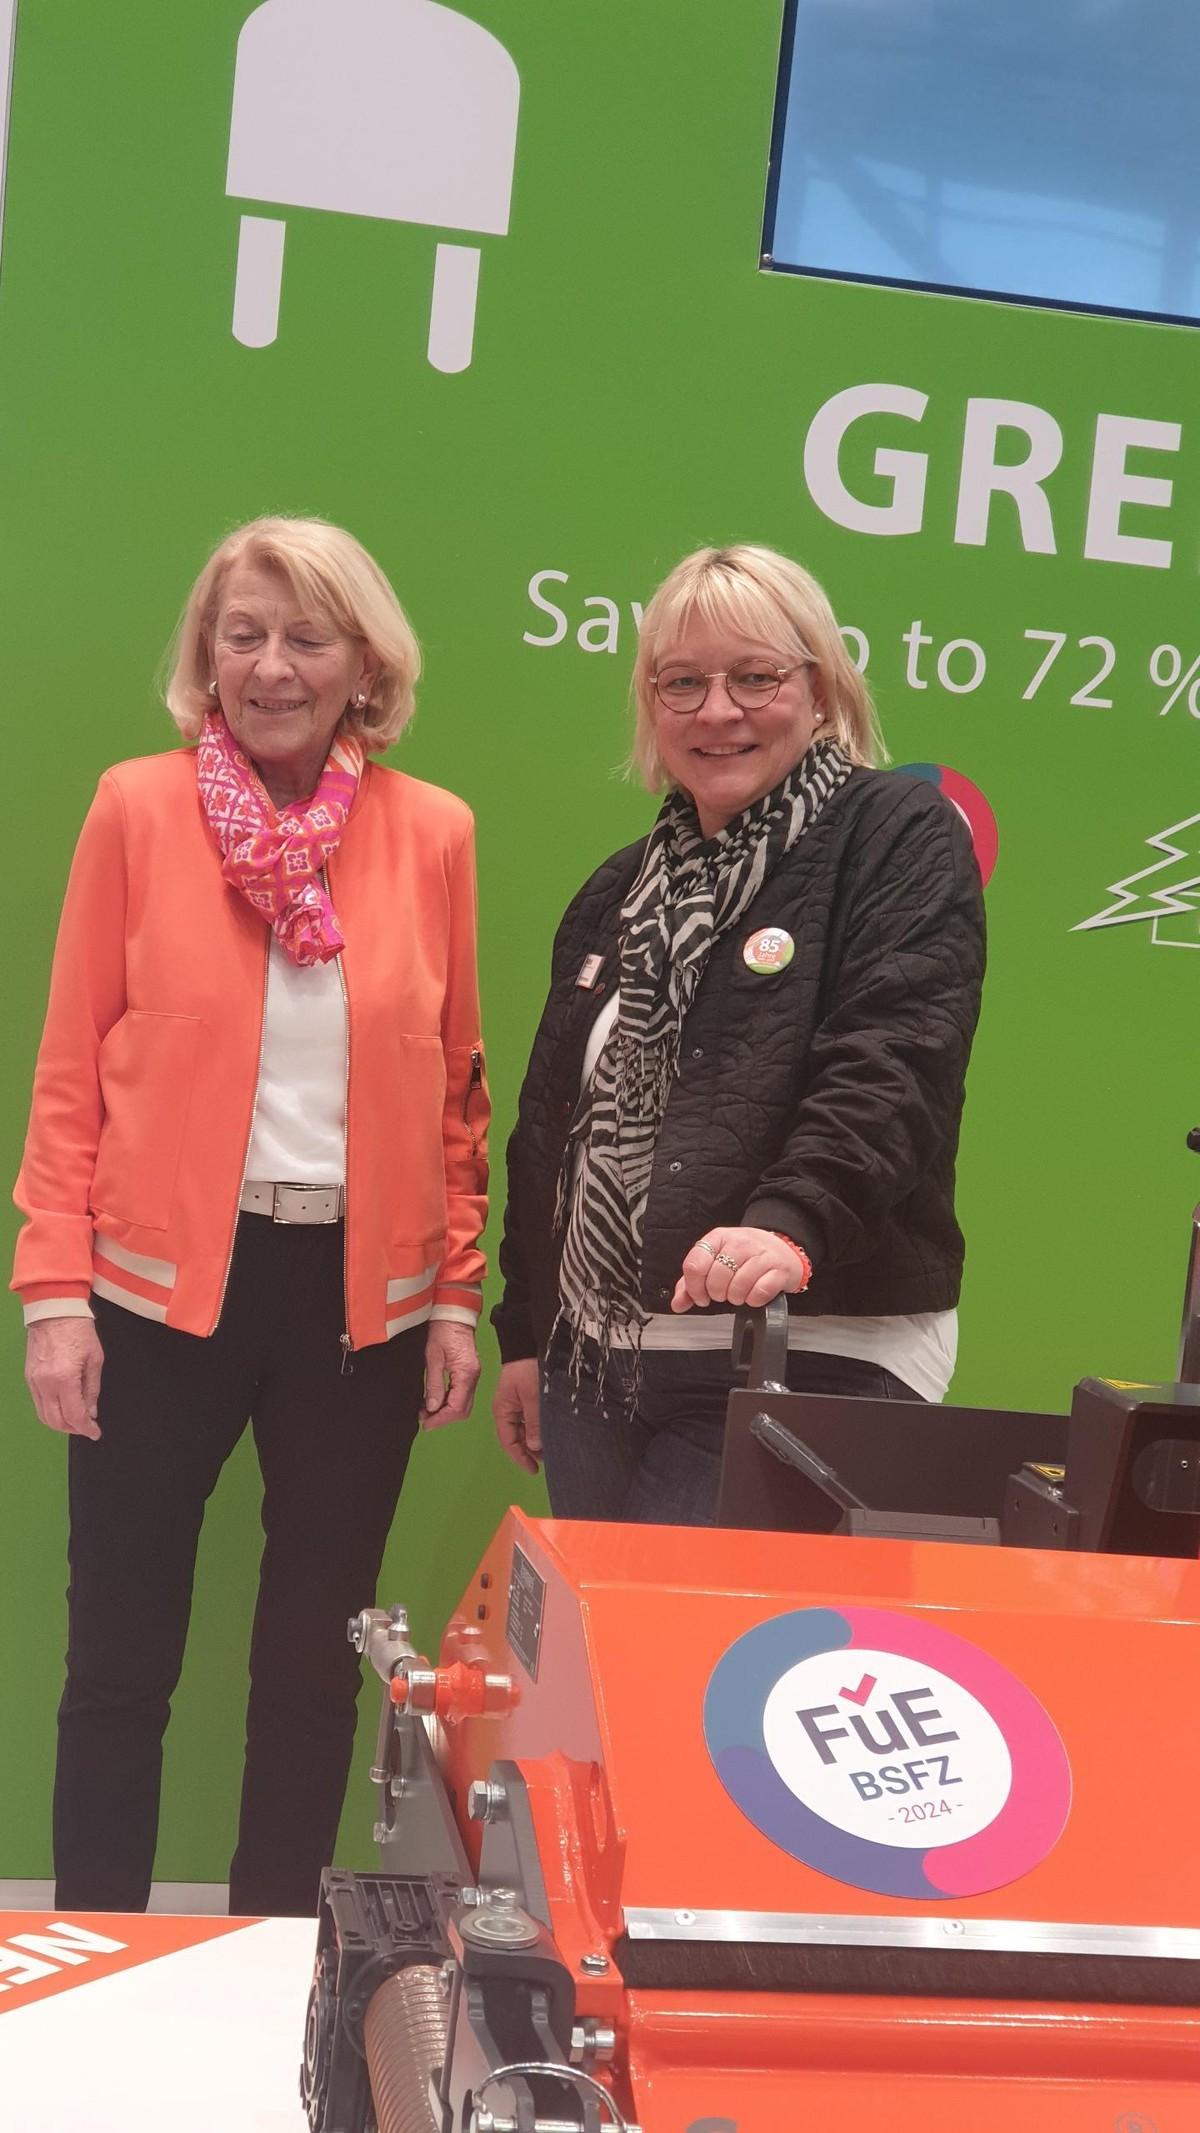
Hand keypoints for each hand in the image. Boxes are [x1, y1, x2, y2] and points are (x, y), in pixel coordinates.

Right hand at [25, 1317, 104, 1439]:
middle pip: (55, 1421)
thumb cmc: (78, 1330)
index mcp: (64, 1378)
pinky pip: (38, 1403)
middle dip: (73, 1429)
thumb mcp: (95, 1359)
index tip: (95, 1432)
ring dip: (60, 1423)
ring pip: (44, 1415)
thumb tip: (91, 1411)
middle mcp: (45, 1383)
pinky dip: (50, 1411)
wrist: (54, 1310)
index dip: (86, 1428)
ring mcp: (34, 1381)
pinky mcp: (29, 1377)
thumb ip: (92, 1390)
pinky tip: (63, 1407)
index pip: (74, 1415)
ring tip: (76, 1420)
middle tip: (87, 1427)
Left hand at [421, 1321, 480, 1426]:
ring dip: (445, 1410)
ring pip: (462, 1403)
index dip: (440, 1419)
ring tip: (425, 1410)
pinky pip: (461, 1393)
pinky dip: (448, 1400)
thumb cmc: (442, 1330)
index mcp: (466, 1374)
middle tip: (424, 1419)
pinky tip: (434, 1399)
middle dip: (443, 1417)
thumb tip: (431, 1407)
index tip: (425, 1423)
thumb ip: (433, 1384)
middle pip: (462, 1409)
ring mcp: (472, 1375)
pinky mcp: (468, 1372)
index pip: (456, 1407)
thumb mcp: (432, 1357)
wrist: (453, 1313)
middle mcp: (473, 1377)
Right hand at [492, 1358, 541, 1473]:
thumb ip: (533, 1421)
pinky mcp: (526, 1398)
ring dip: (536, 1440)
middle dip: (530, 1451)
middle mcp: (507, 1410)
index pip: (508, 1442)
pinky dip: (538, 1428)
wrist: (528, 1342)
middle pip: (516, 1437)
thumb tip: (534, 1445)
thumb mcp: (532, 1396)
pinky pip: (530, 1419)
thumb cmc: (528, 1367)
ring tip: (551, 1448)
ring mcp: (516, 1404)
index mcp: (503, 1411)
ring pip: (525, 1429)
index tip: (534, 1470)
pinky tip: (550, 1432)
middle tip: (548, 1459)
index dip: (520, 1458)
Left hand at [672, 1226, 808, 1311]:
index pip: (694, 1264)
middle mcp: (740, 1242)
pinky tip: (754, 1293)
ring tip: (739, 1293)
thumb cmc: (745, 1257)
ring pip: (737, 1287)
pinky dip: (754, 1300)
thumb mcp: (716, 1261)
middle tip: (724, 1293)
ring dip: (736, 1298)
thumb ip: (692, 1283)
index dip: (694, 1287)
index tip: (701, 1296)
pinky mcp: (779, 1269)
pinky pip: (759, 1293)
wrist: (783, 1250)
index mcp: (718, 1237)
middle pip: (715, 1279)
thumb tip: (677, 1304)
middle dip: (717, 1294)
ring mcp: (761, 1255)